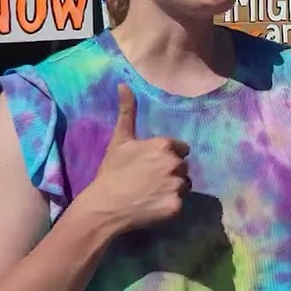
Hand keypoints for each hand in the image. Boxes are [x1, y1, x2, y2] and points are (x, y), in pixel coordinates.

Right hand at [84, 84, 190, 232]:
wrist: (105, 206)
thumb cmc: (113, 171)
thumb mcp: (120, 139)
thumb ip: (127, 111)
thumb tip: (124, 84)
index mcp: (164, 146)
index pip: (181, 148)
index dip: (169, 154)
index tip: (153, 163)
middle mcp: (175, 164)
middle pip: (183, 166)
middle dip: (171, 170)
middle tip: (151, 178)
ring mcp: (176, 186)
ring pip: (184, 184)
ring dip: (173, 187)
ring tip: (153, 192)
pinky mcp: (176, 206)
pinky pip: (179, 202)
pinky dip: (169, 204)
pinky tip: (153, 204)